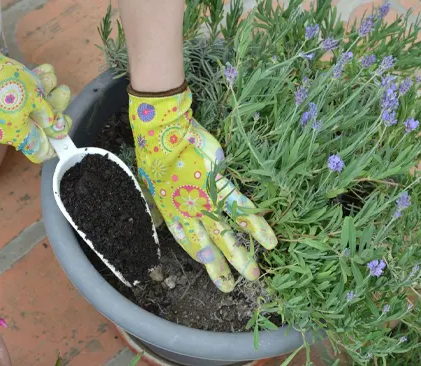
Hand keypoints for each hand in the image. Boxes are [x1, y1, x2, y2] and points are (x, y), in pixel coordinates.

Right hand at [0, 31, 70, 162]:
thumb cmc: (3, 85)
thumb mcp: (34, 99)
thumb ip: (49, 116)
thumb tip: (58, 131)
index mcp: (19, 135)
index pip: (42, 152)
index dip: (57, 141)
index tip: (63, 122)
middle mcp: (11, 129)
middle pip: (41, 125)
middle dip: (55, 107)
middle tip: (61, 91)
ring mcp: (5, 113)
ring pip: (33, 107)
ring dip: (46, 91)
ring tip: (50, 76)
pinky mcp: (0, 99)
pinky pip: (22, 95)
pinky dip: (33, 84)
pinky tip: (42, 70)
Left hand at [128, 85, 276, 291]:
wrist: (164, 134)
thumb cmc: (155, 154)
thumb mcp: (152, 184)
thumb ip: (159, 202)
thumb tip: (158, 213)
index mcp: (173, 212)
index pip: (189, 242)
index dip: (202, 258)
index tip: (214, 272)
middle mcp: (190, 212)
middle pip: (208, 245)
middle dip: (221, 267)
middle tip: (234, 285)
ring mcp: (206, 200)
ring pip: (226, 232)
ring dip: (241, 254)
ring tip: (254, 273)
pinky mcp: (220, 185)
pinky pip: (240, 207)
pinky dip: (255, 224)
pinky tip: (268, 239)